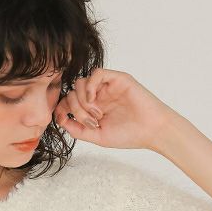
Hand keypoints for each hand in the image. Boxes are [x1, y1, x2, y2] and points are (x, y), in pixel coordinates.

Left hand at [52, 67, 179, 150]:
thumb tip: (60, 120)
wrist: (151, 130)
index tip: (63, 119)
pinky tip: (94, 99)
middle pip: (72, 92)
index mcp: (92, 109)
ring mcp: (107, 87)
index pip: (68, 101)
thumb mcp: (98, 137)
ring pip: (81, 82)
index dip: (61, 108)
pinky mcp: (117, 79)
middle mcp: (98, 96)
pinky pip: (96, 73)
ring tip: (97, 115)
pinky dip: (90, 85)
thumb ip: (78, 130)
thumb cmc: (129, 135)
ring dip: (83, 100)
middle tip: (91, 122)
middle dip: (76, 109)